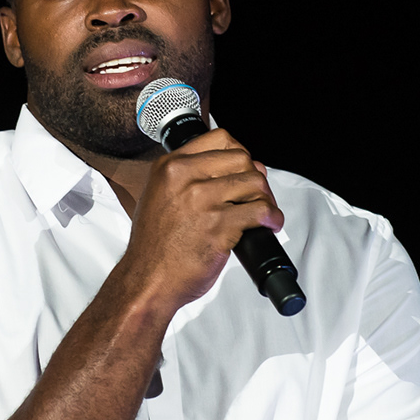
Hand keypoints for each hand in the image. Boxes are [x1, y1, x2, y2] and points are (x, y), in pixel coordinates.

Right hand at [113, 127, 283, 313]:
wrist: (147, 280)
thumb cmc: (154, 247)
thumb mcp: (158, 197)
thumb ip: (187, 179)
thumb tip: (232, 172)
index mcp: (170, 166)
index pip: (220, 139)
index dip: (240, 153)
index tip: (245, 169)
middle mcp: (184, 177)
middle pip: (242, 159)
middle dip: (256, 176)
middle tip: (258, 196)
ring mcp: (201, 199)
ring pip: (254, 181)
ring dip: (266, 198)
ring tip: (266, 213)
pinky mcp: (218, 224)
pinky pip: (259, 210)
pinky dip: (272, 218)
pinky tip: (270, 225)